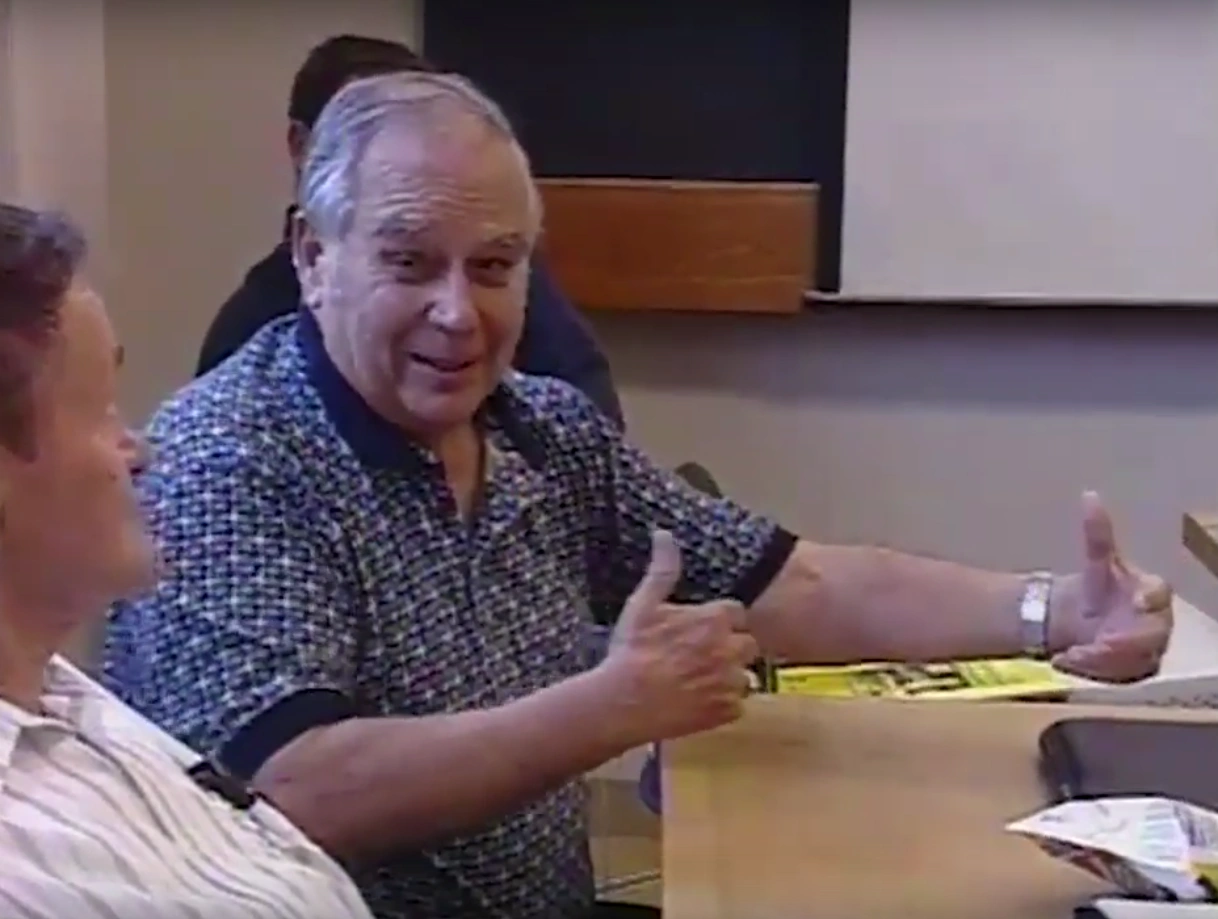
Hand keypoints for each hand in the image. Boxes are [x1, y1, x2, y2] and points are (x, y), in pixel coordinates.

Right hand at [598, 530, 759, 746]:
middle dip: (730, 648)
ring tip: (701, 681)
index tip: (702, 630)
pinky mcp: (728, 711)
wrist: (624, 701)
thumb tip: (665, 534)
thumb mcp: (644, 603)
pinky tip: (700, 701)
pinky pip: (739, 705)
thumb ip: (663, 569)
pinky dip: (724, 704)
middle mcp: (731, 649)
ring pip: (746, 676)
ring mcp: (731, 682)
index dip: (720, 622)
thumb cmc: (633, 650)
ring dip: (730, 677)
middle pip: (748, 644)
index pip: (736, 614)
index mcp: (715, 619)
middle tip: (702, 656)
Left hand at [1048, 491, 1172, 681]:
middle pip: (1154, 635)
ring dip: (1109, 660)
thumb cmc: (1097, 587)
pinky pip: (1125, 677)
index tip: (1137, 599)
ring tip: (1076, 654)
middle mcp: (1158, 623)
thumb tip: (1089, 496)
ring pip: (1139, 660)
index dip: (1151, 596)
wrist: (1082, 617)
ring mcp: (1149, 649)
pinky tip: (1075, 662)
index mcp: (1152, 593)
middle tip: (1099, 642)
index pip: (1161, 593)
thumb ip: (1096, 533)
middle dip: (1128, 640)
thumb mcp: (1094, 561)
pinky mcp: (1136, 671)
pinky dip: (1101, 673)